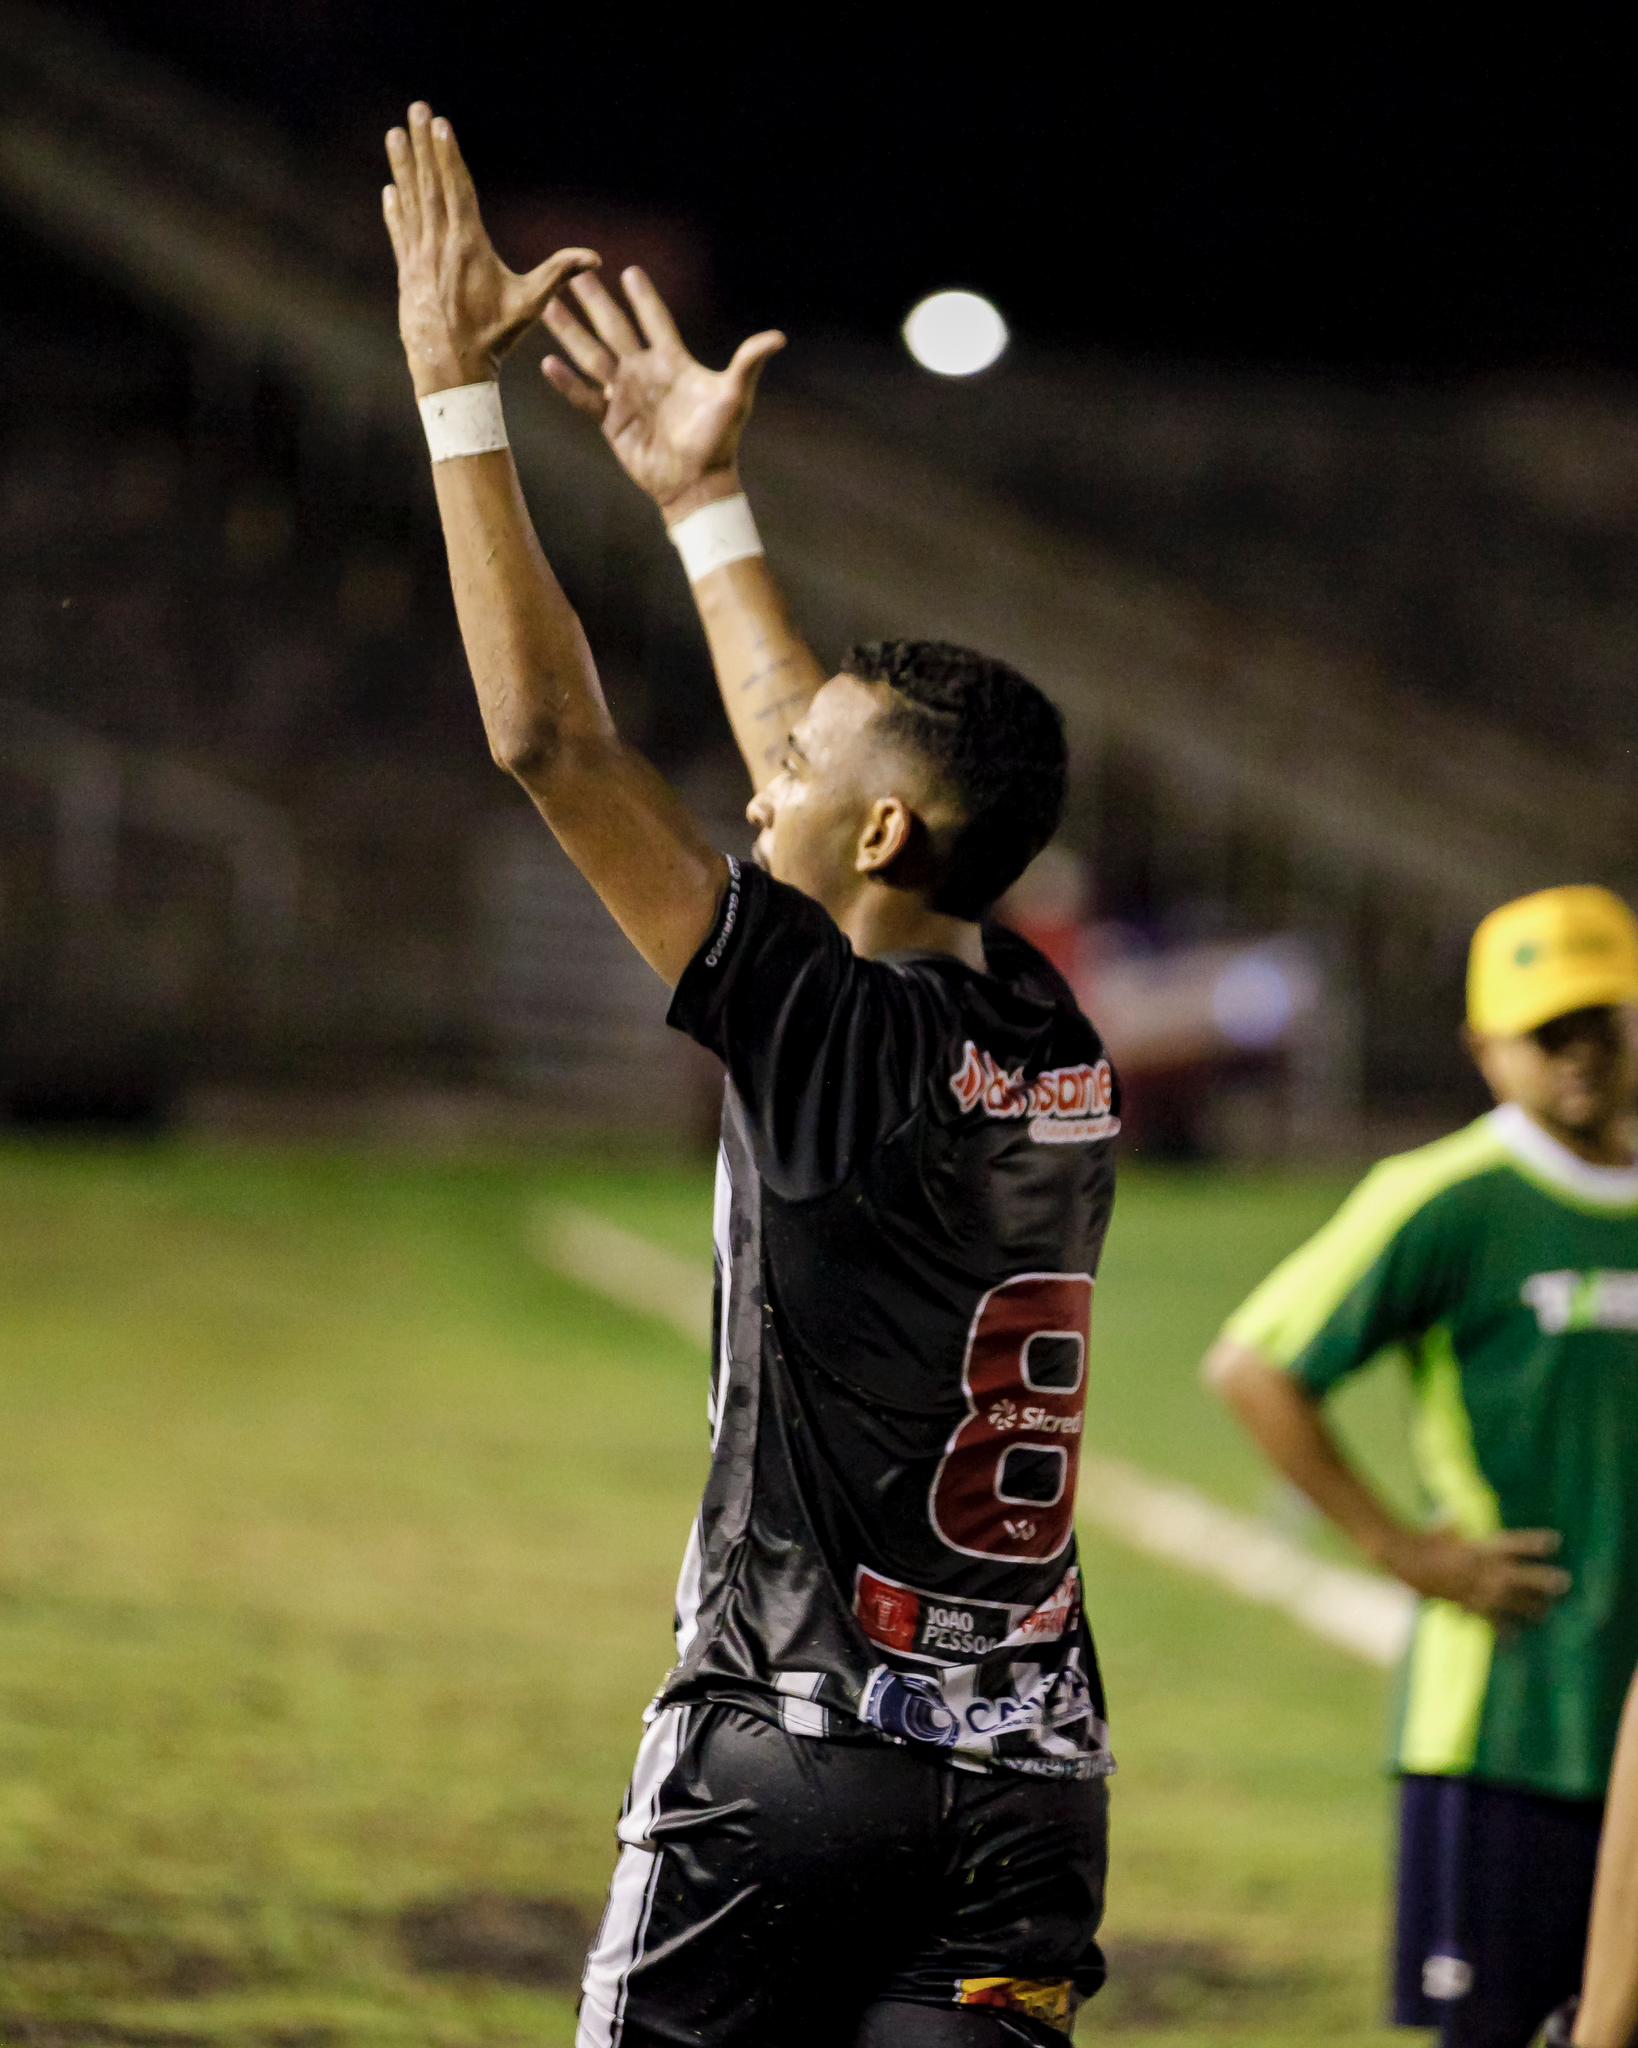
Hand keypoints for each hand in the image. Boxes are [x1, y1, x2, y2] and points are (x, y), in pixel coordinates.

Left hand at [383, 102, 596, 397]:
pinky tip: (389, 189)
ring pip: (410, 202)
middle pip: (430, 185)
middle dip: (422, 146)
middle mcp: (438, 245)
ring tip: (394, 135)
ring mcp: (419, 258)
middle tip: (414, 110)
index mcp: (468, 245)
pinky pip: (400, 233)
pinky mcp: (407, 275)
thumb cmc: (494, 337)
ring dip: (403, 167)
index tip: (440, 123)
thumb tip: (595, 257)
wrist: (452, 370)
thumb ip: (559, 274)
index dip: (448, 154)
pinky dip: (395, 210)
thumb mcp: (530, 305)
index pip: (457, 189)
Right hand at [540, 267, 784, 513]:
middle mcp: (645, 372)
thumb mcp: (736, 397)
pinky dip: (567, 383)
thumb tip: (778, 337)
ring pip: (593, 355)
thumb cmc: (719, 439)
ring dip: (571, 332)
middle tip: (578, 273)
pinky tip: (548, 363)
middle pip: (616, 329)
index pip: (656, 321)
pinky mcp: (612, 421)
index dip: (644, 298)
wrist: (697, 482)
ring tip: (549, 306)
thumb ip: (748, 363)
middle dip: (597, 302)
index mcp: (673, 361)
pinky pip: (585, 398)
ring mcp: (626, 395)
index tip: (630, 271)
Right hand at [1386, 1524, 1570, 1624]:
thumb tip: (1451, 1517)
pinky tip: (1513, 1638)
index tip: (1555, 1541)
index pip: (1514, 1543)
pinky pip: (1488, 1619)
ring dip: (1529, 1607)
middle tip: (1564, 1583)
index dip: (1534, 1542)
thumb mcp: (1438, 1527)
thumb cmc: (1421, 1538)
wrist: (1403, 1559)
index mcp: (1480, 1546)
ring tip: (1545, 1612)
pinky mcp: (1466, 1604)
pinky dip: (1501, 1628)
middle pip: (1521, 1575)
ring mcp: (1476, 1588)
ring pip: (1511, 1601)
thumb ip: (1450, 1524)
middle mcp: (1483, 1568)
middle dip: (1543, 1580)